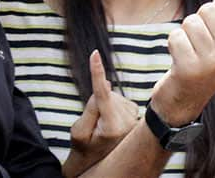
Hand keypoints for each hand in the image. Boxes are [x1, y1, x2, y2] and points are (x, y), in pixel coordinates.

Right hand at [65, 50, 138, 175]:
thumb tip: (105, 86)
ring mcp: (135, 117)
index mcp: (112, 126)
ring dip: (104, 106)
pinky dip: (112, 106)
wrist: (98, 160)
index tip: (94, 54)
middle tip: (92, 125)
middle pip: (105, 94)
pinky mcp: (136, 112)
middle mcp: (128, 121)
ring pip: (112, 96)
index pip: (102, 94)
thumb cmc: (84, 146)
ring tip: (102, 126)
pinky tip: (111, 122)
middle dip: (95, 103)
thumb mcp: (78, 131)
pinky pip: (118, 99)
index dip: (97, 73)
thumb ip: (89, 109)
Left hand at [149, 0, 214, 125]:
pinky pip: (176, 36)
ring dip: (184, 34)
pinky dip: (173, 44)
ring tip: (188, 54)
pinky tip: (178, 62)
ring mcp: (214, 62)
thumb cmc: (201, 66)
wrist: (183, 104)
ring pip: (191, 22)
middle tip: (198, 45)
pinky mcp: (191, 68)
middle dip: (198, 22)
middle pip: (208, 10)